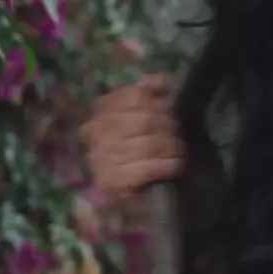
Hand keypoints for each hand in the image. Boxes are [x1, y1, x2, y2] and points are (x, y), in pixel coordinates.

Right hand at [80, 74, 183, 200]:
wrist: (136, 194)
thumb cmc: (142, 148)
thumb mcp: (144, 116)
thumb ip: (147, 96)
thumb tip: (159, 80)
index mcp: (100, 113)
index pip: (132, 96)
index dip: (157, 100)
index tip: (169, 107)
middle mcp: (94, 134)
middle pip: (143, 120)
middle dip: (167, 125)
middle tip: (177, 132)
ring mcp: (100, 159)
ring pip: (147, 145)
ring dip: (170, 146)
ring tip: (178, 149)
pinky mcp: (111, 182)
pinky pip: (146, 168)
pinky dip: (166, 165)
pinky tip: (175, 165)